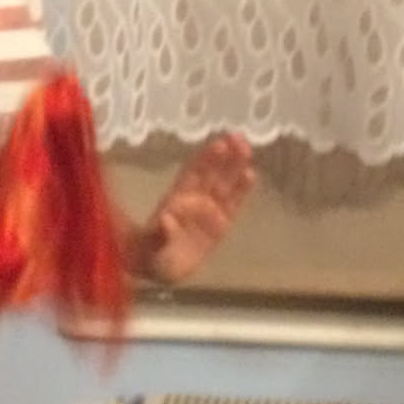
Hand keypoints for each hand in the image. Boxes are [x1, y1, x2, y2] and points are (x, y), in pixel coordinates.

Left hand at [133, 133, 254, 285]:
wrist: (159, 266)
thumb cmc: (152, 252)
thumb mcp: (153, 245)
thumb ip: (161, 232)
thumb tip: (166, 218)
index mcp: (176, 198)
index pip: (193, 173)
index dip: (205, 159)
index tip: (219, 144)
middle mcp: (194, 199)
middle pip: (211, 173)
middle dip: (224, 156)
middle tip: (238, 137)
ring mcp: (209, 211)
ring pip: (224, 184)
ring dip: (234, 166)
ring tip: (246, 148)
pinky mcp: (220, 226)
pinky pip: (233, 205)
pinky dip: (241, 190)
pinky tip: (250, 174)